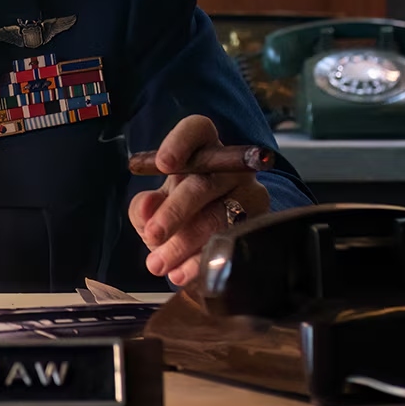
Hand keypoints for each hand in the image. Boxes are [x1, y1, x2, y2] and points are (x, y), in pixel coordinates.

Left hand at [128, 115, 271, 287]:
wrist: (210, 239)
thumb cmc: (178, 212)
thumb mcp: (154, 207)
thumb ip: (144, 207)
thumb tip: (148, 207)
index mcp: (202, 149)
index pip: (196, 130)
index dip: (180, 142)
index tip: (163, 164)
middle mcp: (230, 167)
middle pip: (204, 183)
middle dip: (176, 211)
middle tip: (153, 235)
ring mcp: (249, 196)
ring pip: (219, 218)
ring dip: (185, 244)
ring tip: (159, 264)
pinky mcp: (260, 225)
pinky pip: (232, 245)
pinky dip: (202, 263)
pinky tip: (182, 274)